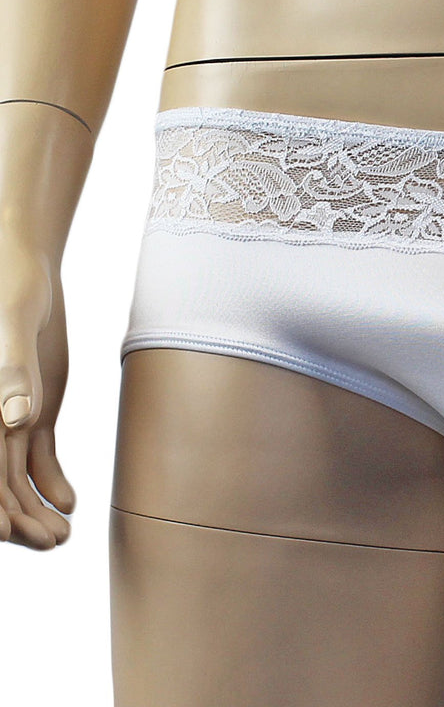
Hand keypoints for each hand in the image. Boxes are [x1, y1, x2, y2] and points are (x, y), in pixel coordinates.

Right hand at [0, 230, 75, 548]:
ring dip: (37, 509)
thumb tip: (13, 421)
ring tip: (65, 536)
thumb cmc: (13, 288)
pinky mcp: (31, 410)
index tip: (11, 533)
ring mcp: (8, 417)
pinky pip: (38, 455)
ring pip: (17, 478)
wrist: (25, 266)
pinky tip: (70, 501)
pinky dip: (51, 480)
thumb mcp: (13, 325)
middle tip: (54, 542)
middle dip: (19, 519)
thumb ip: (10, 373)